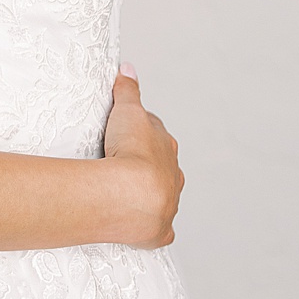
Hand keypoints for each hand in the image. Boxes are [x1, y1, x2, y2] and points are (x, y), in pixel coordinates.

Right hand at [103, 66, 184, 247]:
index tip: (126, 133)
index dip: (141, 133)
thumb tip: (128, 68)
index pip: (156, 135)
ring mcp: (167, 203)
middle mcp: (172, 176)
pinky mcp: (158, 230)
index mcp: (166, 147)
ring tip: (129, 192)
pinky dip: (153, 226)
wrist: (130, 194)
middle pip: (164, 166)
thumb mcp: (126, 111)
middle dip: (151, 164)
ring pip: (164, 196)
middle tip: (126, 163)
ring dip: (152, 193)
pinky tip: (144, 225)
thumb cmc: (130, 151)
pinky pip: (159, 228)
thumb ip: (127, 90)